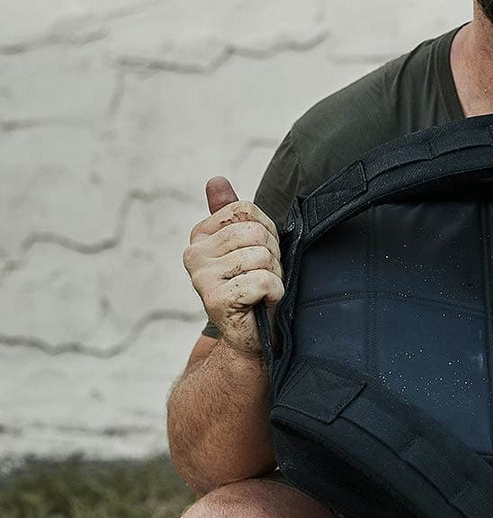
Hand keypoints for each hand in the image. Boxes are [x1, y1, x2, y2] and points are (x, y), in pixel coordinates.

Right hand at [183, 177, 283, 358]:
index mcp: (201, 235)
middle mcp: (194, 254)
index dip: (267, 232)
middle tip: (264, 277)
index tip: (261, 256)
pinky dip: (274, 294)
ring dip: (274, 276)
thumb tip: (215, 179)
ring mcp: (201, 277)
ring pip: (261, 257)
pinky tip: (262, 304)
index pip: (246, 210)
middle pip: (256, 232)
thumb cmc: (256, 289)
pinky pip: (262, 282)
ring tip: (262, 292)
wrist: (253, 337)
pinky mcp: (215, 299)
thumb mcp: (248, 246)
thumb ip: (232, 213)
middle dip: (272, 256)